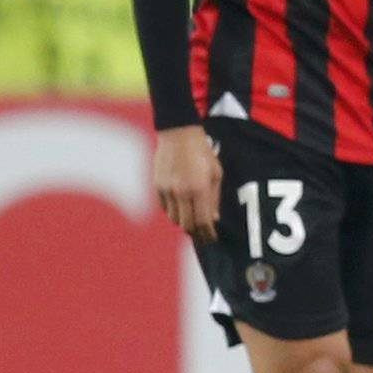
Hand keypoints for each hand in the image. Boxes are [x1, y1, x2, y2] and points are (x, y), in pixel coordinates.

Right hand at [154, 125, 221, 240]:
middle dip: (196, 233)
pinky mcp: (157, 186)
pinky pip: (165, 208)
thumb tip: (213, 219)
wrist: (178, 134)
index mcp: (199, 189)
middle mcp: (181, 192)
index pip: (203, 221)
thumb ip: (214, 198)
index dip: (208, 233)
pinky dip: (174, 213)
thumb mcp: (216, 173)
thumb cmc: (202, 153)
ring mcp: (166, 190)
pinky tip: (181, 210)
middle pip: (186, 224)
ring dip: (184, 223)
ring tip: (193, 224)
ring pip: (174, 218)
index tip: (212, 238)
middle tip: (203, 236)